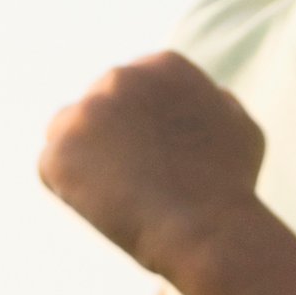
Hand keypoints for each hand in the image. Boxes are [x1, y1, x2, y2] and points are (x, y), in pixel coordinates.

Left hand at [38, 52, 267, 275]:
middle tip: (137, 184)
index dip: (142, 132)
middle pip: (99, 109)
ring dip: (86, 163)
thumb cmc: (231, 187)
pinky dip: (71, 193)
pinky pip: (52, 171)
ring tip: (121, 197)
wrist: (207, 229)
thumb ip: (217, 103)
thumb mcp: (243, 128)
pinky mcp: (60, 151)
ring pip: (69, 135)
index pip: (134, 92)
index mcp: (162, 65)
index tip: (160, 162)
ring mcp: (85, 112)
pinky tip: (105, 208)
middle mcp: (119, 76)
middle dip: (110, 142)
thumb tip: (210, 96)